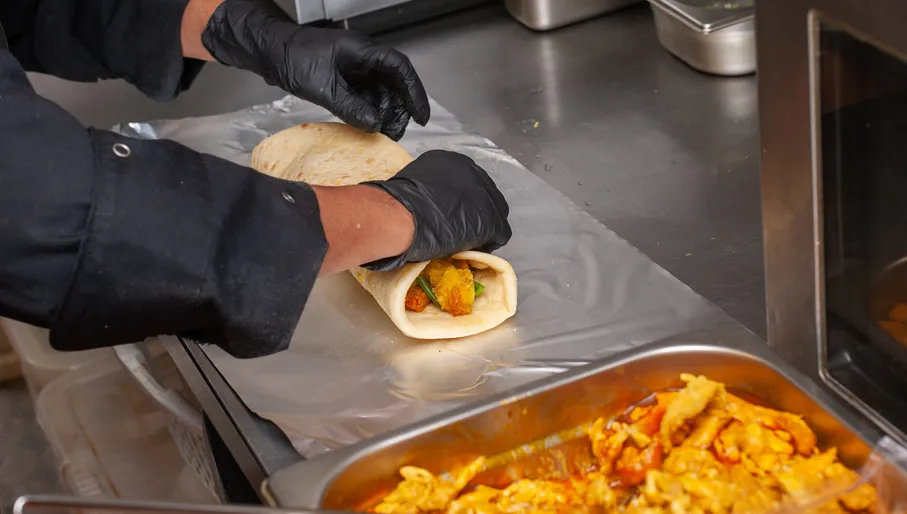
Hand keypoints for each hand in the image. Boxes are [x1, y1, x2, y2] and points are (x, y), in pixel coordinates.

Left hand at [200, 0, 429, 140]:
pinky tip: (367, 127)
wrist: (269, 52)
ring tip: (382, 135)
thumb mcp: (324, 88)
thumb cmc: (294, 58)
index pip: (400, 69)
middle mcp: (363, 58)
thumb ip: (351, 108)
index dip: (415, 93)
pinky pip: (364, 96)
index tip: (421, 116)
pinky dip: (368, 112)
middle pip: (393, 84)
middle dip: (398, 109)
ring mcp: (353, 69)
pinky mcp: (343, 79)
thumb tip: (374, 126)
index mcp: (363, 51)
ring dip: (383, 113)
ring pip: (379, 92)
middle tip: (396, 133)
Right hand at [362, 150, 511, 270]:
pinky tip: (475, 249)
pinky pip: (500, 232)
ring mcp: (485, 195)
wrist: (403, 216)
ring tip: (469, 240)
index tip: (455, 214)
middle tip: (464, 229)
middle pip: (485, 195)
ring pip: (495, 212)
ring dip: (484, 226)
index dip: (463, 201)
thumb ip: (429, 189)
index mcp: (453, 161)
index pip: (467, 182)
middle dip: (477, 212)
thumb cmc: (397, 203)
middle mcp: (473, 172)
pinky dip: (490, 242)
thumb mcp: (414, 184)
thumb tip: (427, 203)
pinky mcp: (492, 219)